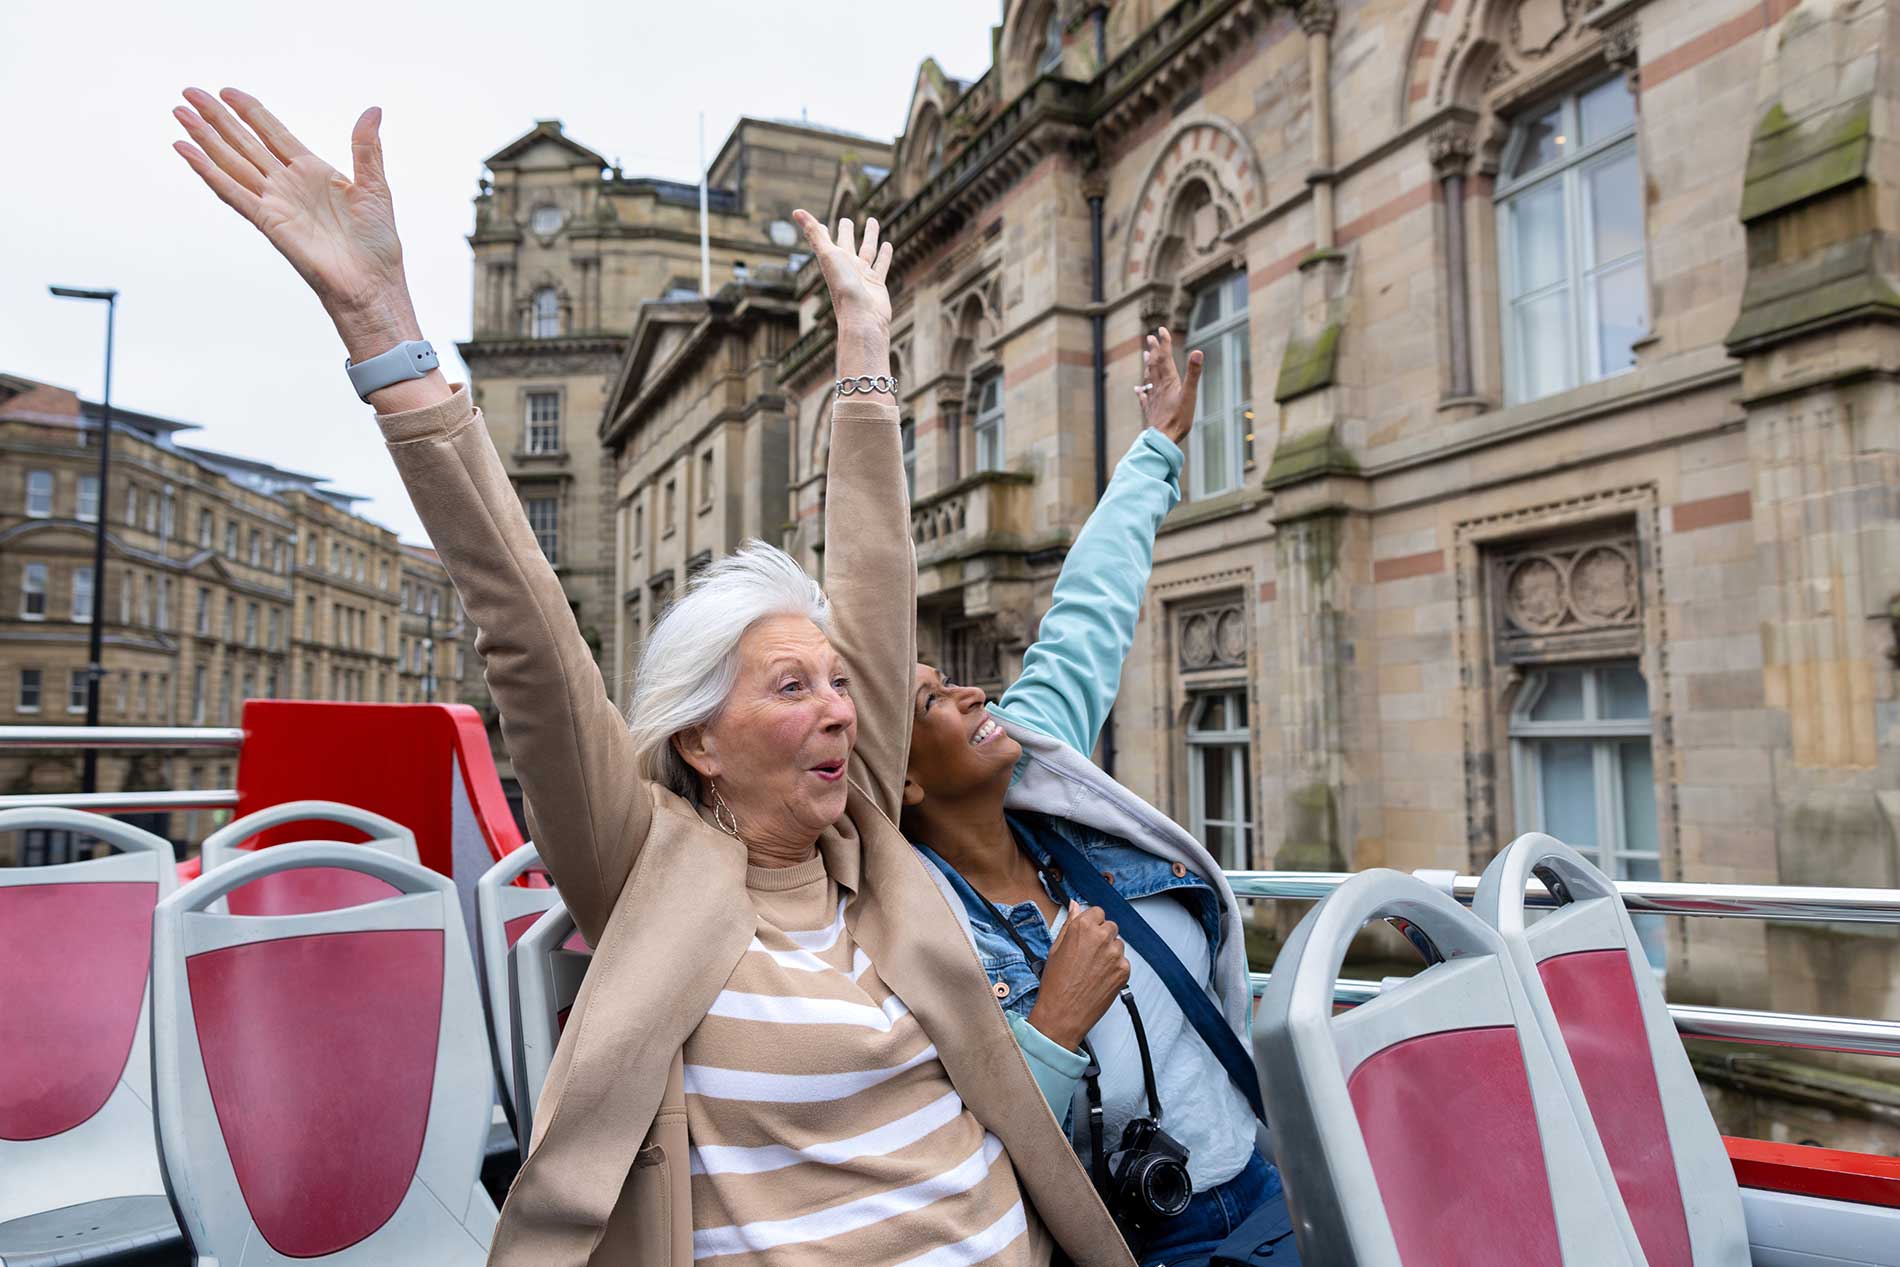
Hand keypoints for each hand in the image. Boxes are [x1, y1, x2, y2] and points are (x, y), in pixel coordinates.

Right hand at [171, 88, 420, 364]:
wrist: (371, 284)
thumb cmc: (377, 244)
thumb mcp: (375, 187)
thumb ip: (366, 148)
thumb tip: (373, 110)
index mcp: (313, 172)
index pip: (274, 133)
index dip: (250, 111)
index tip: (227, 91)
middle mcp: (288, 184)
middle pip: (245, 142)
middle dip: (217, 117)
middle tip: (189, 92)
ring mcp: (275, 202)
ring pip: (232, 162)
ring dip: (205, 138)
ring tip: (181, 114)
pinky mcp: (268, 222)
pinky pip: (232, 192)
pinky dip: (209, 171)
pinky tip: (188, 152)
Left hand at [793, 210, 892, 336]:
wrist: (862, 317)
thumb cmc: (843, 287)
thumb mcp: (827, 255)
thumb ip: (814, 233)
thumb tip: (796, 211)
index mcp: (833, 261)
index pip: (825, 242)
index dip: (821, 231)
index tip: (819, 224)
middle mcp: (846, 268)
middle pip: (846, 244)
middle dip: (846, 232)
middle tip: (846, 220)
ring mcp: (862, 276)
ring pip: (867, 251)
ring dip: (870, 237)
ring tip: (873, 221)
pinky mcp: (877, 283)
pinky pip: (881, 265)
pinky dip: (884, 255)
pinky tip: (888, 245)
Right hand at [1026, 902, 1129, 1050]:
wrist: (1062, 1013)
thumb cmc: (1055, 983)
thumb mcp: (1056, 948)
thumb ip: (1070, 923)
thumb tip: (1075, 906)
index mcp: (1083, 927)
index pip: (1098, 912)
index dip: (1091, 924)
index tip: (1087, 934)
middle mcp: (1102, 937)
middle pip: (1110, 926)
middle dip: (1102, 936)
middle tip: (1088, 954)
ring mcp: (1116, 955)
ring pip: (1118, 944)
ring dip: (1110, 952)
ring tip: (1093, 969)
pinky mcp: (1124, 971)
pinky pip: (1123, 962)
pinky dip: (1115, 968)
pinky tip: (1099, 978)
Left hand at [1134, 327, 1203, 445]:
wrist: (1163, 438)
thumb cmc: (1178, 418)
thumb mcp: (1190, 394)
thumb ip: (1193, 373)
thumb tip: (1198, 352)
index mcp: (1169, 381)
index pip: (1165, 357)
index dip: (1164, 343)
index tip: (1161, 329)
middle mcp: (1159, 387)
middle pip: (1155, 365)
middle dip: (1154, 350)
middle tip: (1150, 338)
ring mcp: (1153, 398)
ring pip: (1148, 378)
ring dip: (1147, 365)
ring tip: (1145, 355)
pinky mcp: (1150, 410)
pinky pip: (1144, 397)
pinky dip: (1141, 391)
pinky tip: (1137, 389)